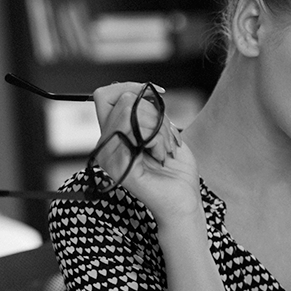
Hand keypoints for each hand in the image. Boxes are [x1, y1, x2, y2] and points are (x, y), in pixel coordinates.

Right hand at [92, 82, 200, 222]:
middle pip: (121, 100)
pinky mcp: (117, 166)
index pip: (107, 95)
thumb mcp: (166, 134)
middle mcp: (106, 144)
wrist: (184, 202)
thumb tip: (142, 93)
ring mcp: (108, 155)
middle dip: (154, 113)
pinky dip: (156, 139)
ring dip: (157, 128)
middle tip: (166, 138)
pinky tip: (161, 156)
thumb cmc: (177, 172)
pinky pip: (131, 130)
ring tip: (163, 150)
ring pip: (128, 111)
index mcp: (114, 135)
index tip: (160, 94)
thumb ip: (150, 113)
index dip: (132, 87)